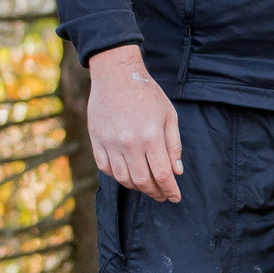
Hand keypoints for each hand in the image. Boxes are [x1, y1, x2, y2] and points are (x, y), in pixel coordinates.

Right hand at [87, 45, 182, 203]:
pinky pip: (105, 168)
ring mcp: (110, 143)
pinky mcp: (96, 140)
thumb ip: (173, 144)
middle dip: (155, 192)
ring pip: (123, 178)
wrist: (116, 75)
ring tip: (147, 187)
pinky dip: (117, 176)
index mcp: (150, 136)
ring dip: (137, 187)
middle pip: (142, 181)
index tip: (175, 197)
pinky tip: (127, 175)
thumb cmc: (147, 93)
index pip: (162, 174)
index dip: (170, 190)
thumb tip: (176, 171)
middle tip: (162, 195)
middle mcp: (129, 143)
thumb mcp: (169, 115)